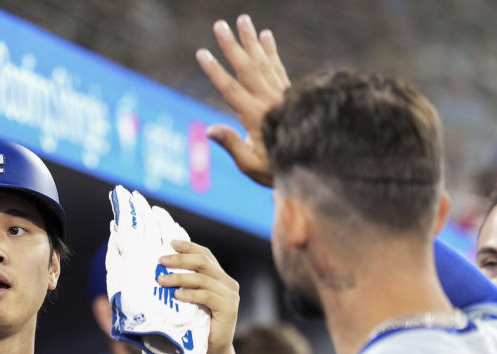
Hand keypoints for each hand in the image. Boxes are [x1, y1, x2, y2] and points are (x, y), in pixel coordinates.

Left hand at [157, 240, 241, 353]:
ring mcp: (230, 295)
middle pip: (203, 262)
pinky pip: (207, 296)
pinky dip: (190, 294)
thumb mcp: (190, 303)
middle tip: (160, 261)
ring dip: (179, 277)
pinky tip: (177, 295)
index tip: (170, 243)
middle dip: (180, 259)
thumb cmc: (197, 328)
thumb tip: (159, 273)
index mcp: (220, 278)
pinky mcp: (228, 308)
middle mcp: (228, 283)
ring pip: (202, 278)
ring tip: (162, 280)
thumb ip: (184, 286)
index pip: (205, 255)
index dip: (189, 247)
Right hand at [196, 15, 289, 186]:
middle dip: (232, 46)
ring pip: (264, 62)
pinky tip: (266, 36)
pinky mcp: (289, 94)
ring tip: (243, 19)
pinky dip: (272, 51)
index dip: (215, 71)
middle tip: (219, 25)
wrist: (315, 165)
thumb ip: (232, 145)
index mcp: (255, 117)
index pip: (231, 89)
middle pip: (247, 68)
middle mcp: (269, 100)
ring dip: (251, 40)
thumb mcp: (251, 165)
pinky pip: (279, 68)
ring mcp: (281, 95)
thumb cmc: (277, 170)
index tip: (202, 53)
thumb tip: (209, 130)